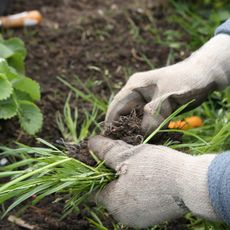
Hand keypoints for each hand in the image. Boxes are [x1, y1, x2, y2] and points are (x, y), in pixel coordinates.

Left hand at [89, 136, 217, 227]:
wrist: (193, 183)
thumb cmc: (157, 167)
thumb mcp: (128, 155)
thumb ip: (106, 151)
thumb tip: (91, 143)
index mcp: (114, 202)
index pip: (93, 189)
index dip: (94, 173)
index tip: (102, 160)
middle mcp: (124, 215)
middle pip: (109, 192)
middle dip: (112, 175)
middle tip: (121, 157)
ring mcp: (140, 218)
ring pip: (124, 195)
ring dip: (126, 180)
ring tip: (136, 164)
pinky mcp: (153, 215)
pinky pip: (137, 200)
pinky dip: (137, 187)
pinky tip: (147, 175)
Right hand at [106, 34, 229, 133]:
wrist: (204, 74)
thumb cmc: (187, 81)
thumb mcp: (169, 98)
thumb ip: (154, 115)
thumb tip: (141, 134)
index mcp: (135, 86)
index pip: (116, 107)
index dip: (111, 123)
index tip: (110, 140)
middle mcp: (136, 93)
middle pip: (122, 114)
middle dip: (123, 129)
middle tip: (124, 146)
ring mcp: (144, 100)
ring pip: (134, 119)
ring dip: (135, 131)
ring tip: (135, 144)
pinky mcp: (153, 106)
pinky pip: (144, 120)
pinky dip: (145, 129)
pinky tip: (148, 138)